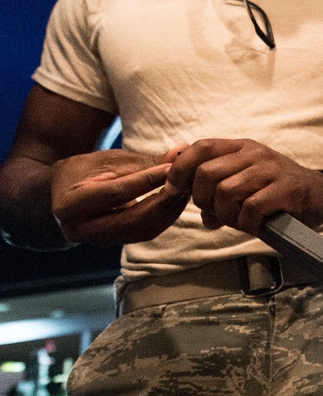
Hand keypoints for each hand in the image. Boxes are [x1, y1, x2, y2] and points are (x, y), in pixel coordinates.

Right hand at [51, 149, 189, 243]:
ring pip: (144, 229)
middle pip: (134, 219)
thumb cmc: (84, 170)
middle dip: (164, 200)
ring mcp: (99, 241)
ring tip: (187, 188)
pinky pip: (146, 232)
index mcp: (70, 206)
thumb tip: (181, 152)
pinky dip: (166, 216)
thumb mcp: (108, 160)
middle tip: (187, 181)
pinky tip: (179, 200)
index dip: (147, 180)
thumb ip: (143, 161)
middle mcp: (82, 230)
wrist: (63, 193)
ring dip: (170, 209)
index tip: (172, 167)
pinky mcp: (116, 243)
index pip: (116, 193)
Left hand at [165, 139, 322, 233]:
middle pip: (207, 173)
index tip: (173, 190)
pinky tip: (254, 225)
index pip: (200, 148)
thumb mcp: (247, 180)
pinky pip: (250, 208)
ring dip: (225, 214)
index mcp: (241, 147)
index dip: (180, 169)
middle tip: (215, 213)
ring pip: (226, 191)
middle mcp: (254, 154)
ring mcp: (270, 170)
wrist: (320, 195)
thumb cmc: (278, 190)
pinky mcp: (284, 190)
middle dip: (202, 200)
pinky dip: (246, 223)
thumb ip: (218, 187)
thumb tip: (195, 208)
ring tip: (238, 221)